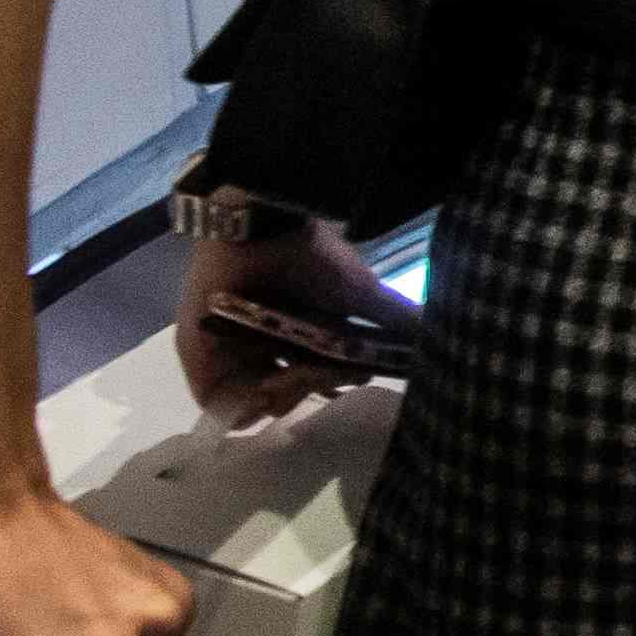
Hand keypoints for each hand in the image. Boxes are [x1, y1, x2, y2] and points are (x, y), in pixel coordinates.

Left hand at [174, 222, 413, 430]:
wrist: (259, 231)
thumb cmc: (312, 261)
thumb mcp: (362, 292)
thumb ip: (399, 318)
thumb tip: (434, 342)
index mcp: (298, 336)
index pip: (316, 379)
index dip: (331, 384)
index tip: (345, 376)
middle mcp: (264, 348)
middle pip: (287, 394)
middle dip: (306, 389)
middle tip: (314, 370)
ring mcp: (231, 356)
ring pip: (255, 403)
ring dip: (280, 395)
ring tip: (287, 371)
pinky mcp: (200, 362)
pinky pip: (217, 403)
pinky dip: (242, 404)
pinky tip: (265, 383)